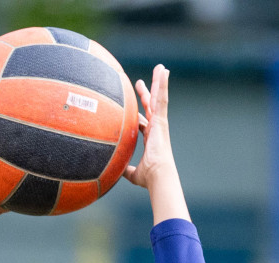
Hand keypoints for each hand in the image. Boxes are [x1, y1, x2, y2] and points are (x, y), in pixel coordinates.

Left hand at [123, 65, 175, 190]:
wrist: (158, 175)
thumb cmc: (149, 177)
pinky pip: (162, 98)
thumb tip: (114, 174)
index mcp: (150, 139)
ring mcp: (160, 123)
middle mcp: (156, 129)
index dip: (139, 115)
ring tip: (160, 68)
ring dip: (159, 83)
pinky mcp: (162, 120)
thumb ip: (125, 171)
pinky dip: (163, 85)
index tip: (133, 108)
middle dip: (147, 94)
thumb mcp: (133, 174)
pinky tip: (164, 72)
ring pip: (159, 98)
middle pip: (151, 107)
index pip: (143, 123)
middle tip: (141, 82)